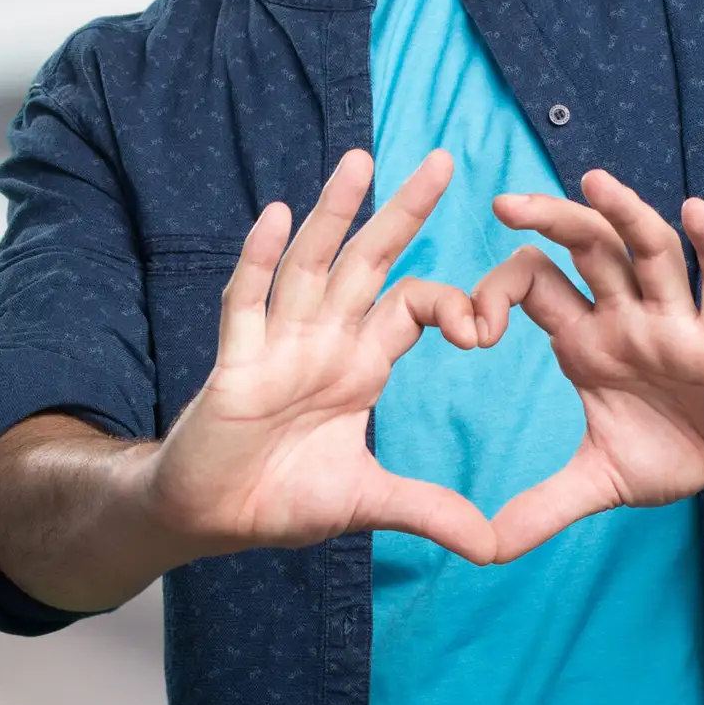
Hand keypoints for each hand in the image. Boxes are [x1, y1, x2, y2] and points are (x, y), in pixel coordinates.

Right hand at [134, 146, 496, 564]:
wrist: (211, 519)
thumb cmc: (282, 497)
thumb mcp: (368, 503)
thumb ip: (428, 512)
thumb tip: (492, 546)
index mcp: (360, 363)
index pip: (413, 306)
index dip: (450, 303)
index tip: (485, 329)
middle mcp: (323, 340)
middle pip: (369, 261)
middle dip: (403, 212)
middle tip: (443, 158)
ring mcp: (276, 344)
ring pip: (310, 265)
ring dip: (333, 214)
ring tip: (360, 160)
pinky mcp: (235, 363)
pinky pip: (247, 303)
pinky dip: (259, 260)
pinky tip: (277, 217)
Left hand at [471, 169, 703, 559]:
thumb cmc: (676, 446)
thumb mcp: (601, 482)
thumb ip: (543, 507)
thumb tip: (482, 549)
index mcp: (587, 340)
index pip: (533, 288)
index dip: (497, 295)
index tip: (471, 331)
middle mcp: (627, 316)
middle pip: (586, 250)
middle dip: (550, 222)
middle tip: (503, 202)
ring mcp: (677, 320)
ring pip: (650, 253)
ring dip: (626, 215)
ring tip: (595, 181)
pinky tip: (695, 212)